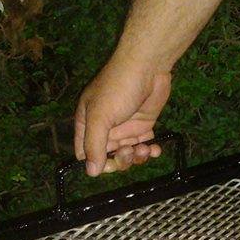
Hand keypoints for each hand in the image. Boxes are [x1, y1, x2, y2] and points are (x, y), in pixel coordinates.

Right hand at [74, 55, 171, 175]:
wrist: (148, 66)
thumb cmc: (118, 88)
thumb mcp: (100, 116)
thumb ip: (94, 145)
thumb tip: (91, 172)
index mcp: (87, 124)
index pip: (84, 153)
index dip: (95, 163)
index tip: (108, 163)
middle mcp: (104, 128)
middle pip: (107, 158)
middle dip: (119, 160)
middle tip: (129, 151)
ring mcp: (124, 128)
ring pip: (126, 155)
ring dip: (135, 157)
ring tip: (145, 149)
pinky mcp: (142, 126)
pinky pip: (143, 147)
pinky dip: (149, 151)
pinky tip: (155, 149)